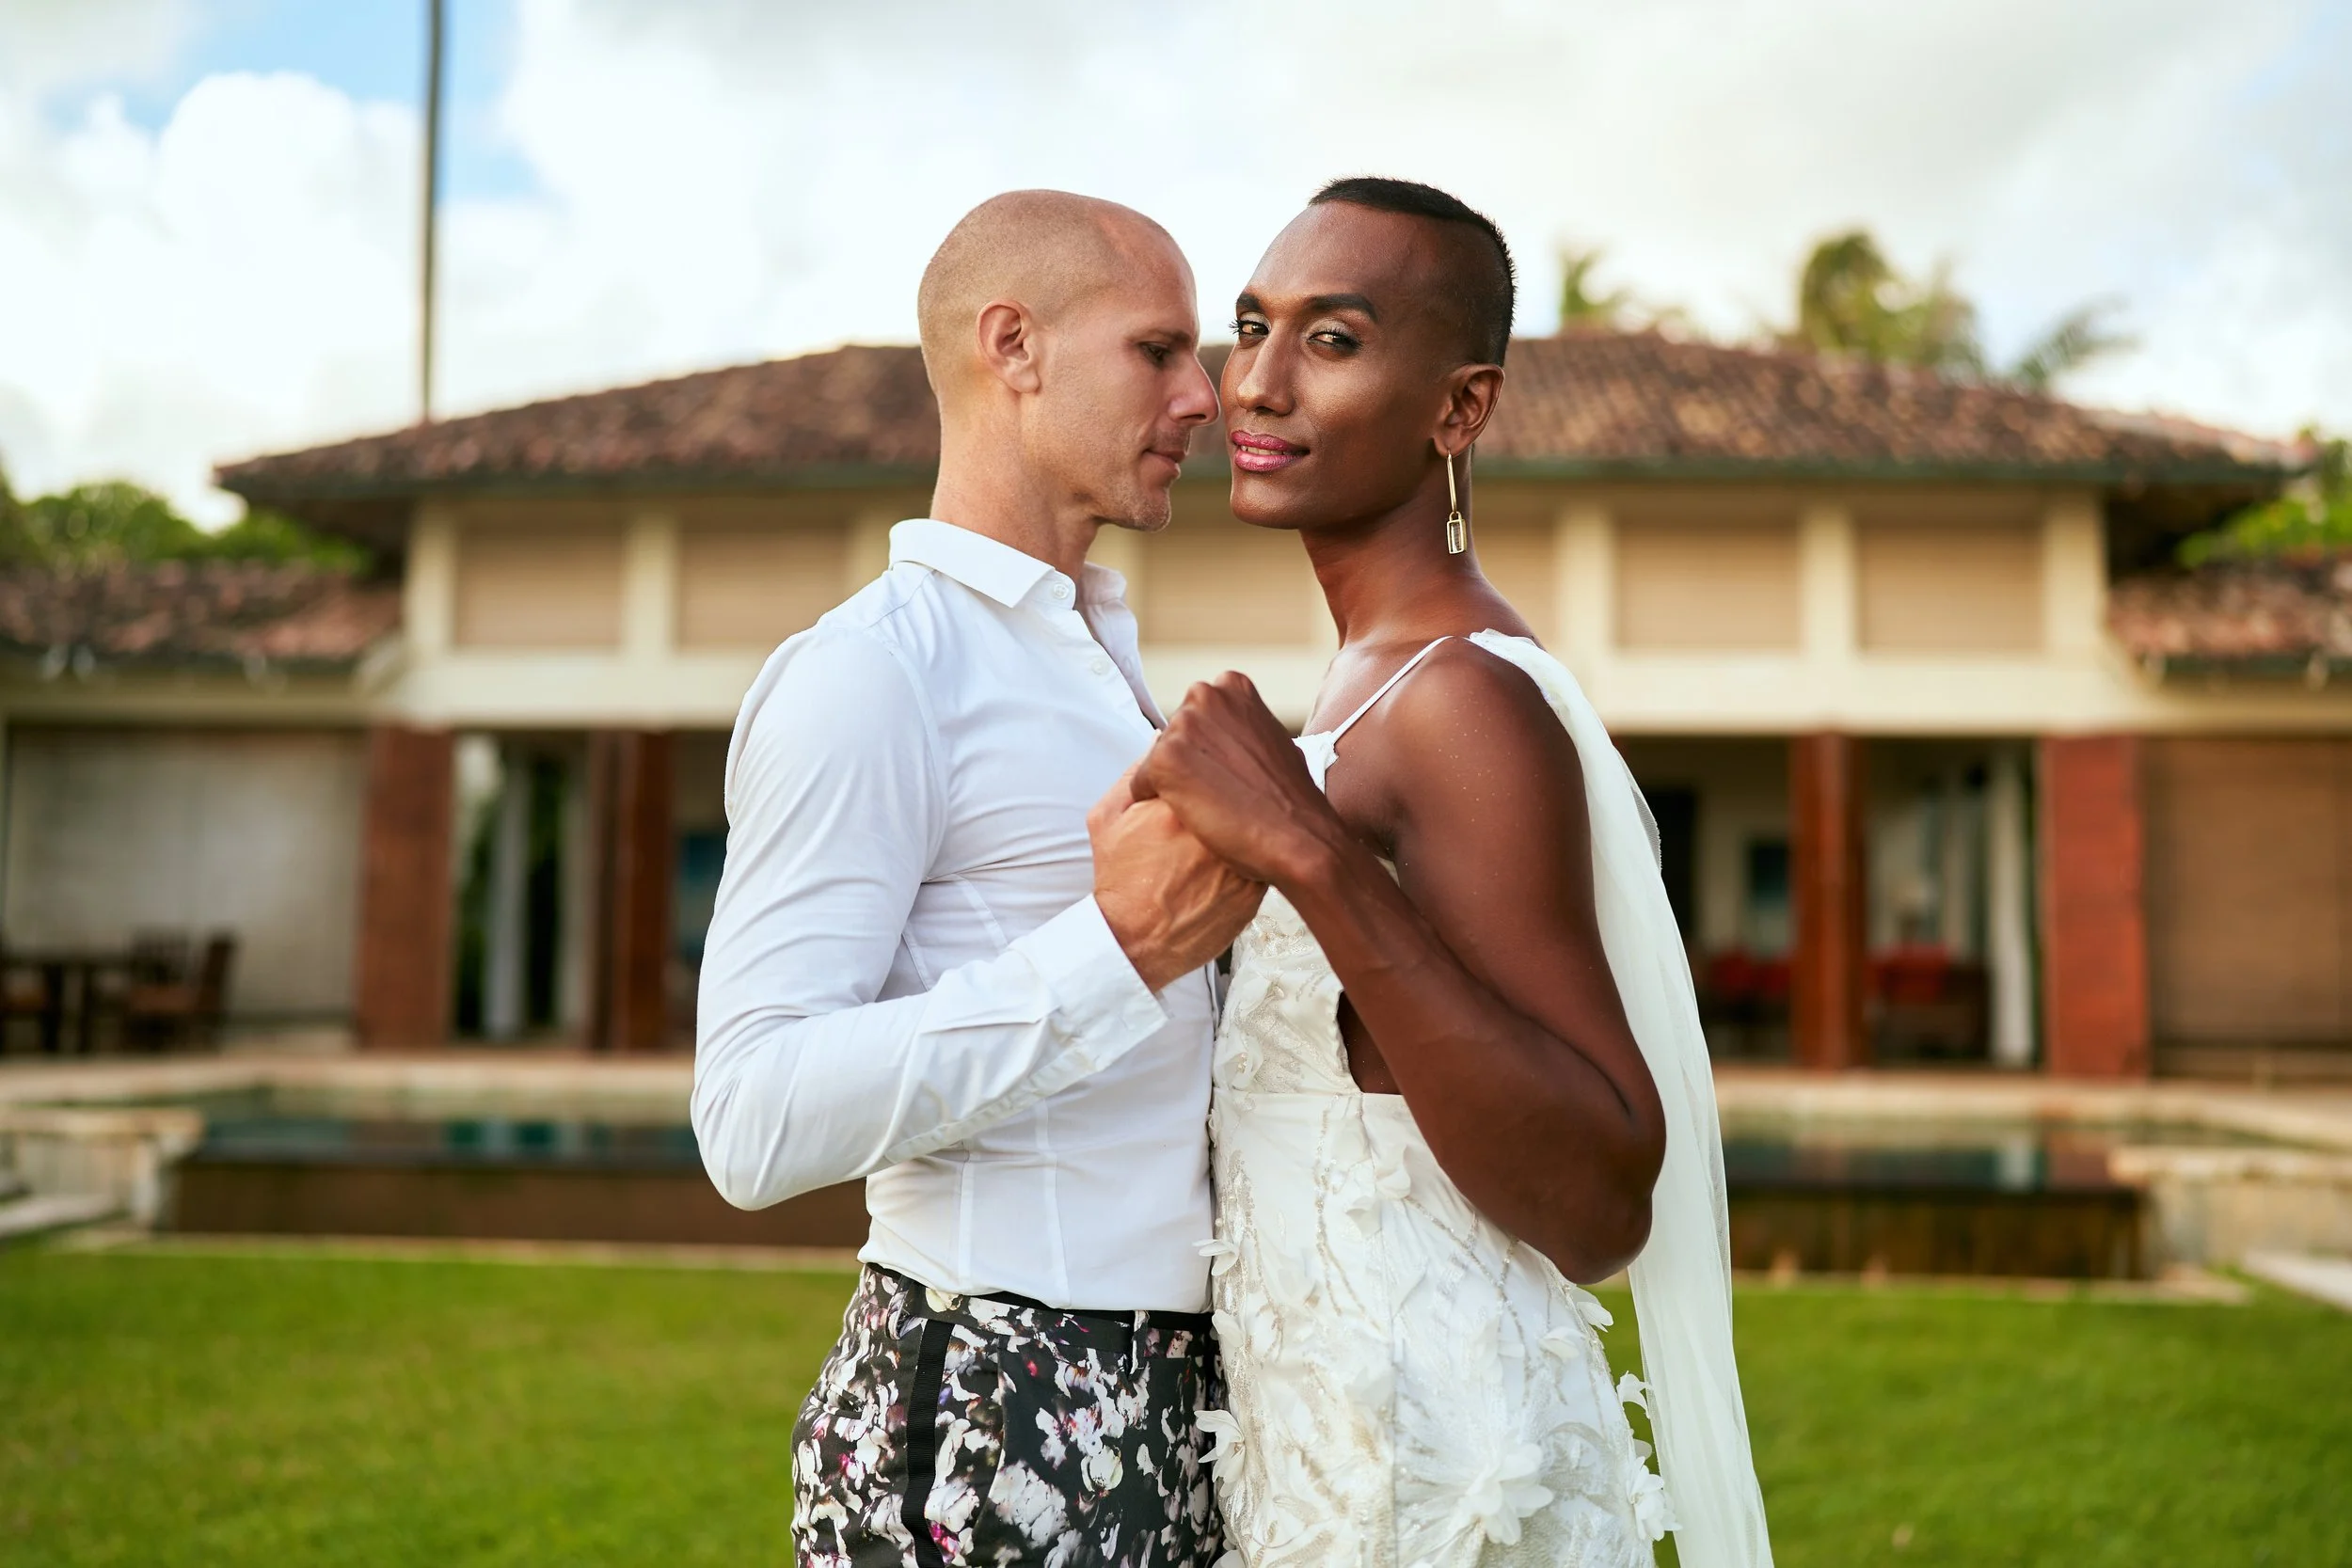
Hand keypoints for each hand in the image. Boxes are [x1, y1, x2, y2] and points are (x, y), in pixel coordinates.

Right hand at [1089, 765, 1266, 992]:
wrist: (1135, 941)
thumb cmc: (1120, 882)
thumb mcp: (1106, 820)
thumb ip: (1131, 777)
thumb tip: (1160, 749)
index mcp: (1176, 805)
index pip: (1204, 766)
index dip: (1199, 776)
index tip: (1191, 790)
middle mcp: (1213, 829)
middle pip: (1234, 793)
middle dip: (1225, 798)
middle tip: (1205, 818)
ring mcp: (1239, 859)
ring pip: (1254, 823)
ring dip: (1243, 825)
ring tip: (1217, 843)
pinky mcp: (1255, 888)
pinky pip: (1263, 856)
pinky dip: (1251, 856)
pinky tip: (1225, 868)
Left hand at [1131, 671, 1341, 887]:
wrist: (1298, 839)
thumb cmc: (1291, 799)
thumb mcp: (1275, 742)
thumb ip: (1247, 729)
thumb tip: (1235, 735)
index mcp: (1233, 688)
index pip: (1196, 715)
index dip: (1205, 749)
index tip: (1219, 772)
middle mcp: (1206, 696)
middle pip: (1174, 733)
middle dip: (1186, 762)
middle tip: (1211, 793)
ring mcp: (1185, 726)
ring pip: (1156, 758)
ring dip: (1170, 783)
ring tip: (1203, 807)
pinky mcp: (1165, 760)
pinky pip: (1140, 783)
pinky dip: (1153, 803)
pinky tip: (1186, 817)